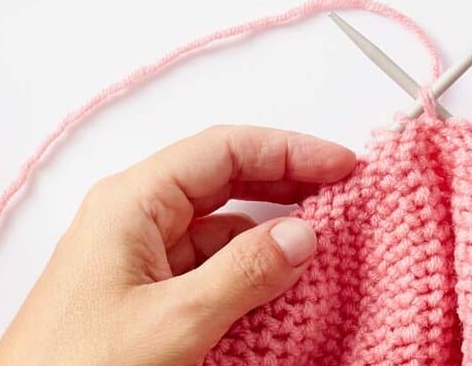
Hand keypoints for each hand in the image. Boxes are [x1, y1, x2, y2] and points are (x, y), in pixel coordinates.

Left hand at [0, 125, 354, 365]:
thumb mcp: (176, 322)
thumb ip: (245, 273)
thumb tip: (302, 233)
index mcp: (130, 202)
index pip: (222, 150)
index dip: (288, 149)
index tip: (343, 166)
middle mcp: (128, 219)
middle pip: (219, 178)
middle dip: (283, 182)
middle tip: (343, 193)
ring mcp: (131, 257)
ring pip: (213, 226)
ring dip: (266, 231)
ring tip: (320, 243)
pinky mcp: (135, 296)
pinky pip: (200, 267)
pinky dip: (242, 269)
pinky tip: (277, 287)